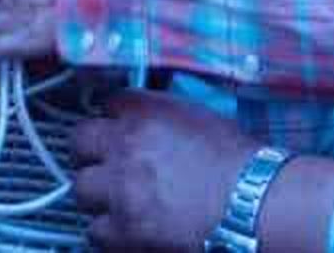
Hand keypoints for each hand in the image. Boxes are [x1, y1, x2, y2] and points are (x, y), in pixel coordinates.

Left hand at [71, 91, 257, 250]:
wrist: (253, 205)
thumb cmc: (239, 164)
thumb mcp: (200, 118)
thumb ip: (164, 114)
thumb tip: (148, 119)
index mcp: (145, 114)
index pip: (108, 103)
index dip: (113, 117)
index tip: (117, 127)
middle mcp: (124, 147)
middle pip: (80, 142)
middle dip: (91, 152)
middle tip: (105, 162)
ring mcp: (120, 190)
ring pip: (81, 188)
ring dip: (97, 193)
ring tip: (117, 199)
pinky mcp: (124, 230)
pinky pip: (95, 230)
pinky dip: (108, 230)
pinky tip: (126, 227)